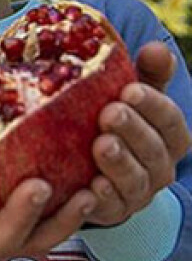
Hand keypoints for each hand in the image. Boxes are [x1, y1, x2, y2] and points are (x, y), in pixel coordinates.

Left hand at [86, 42, 191, 226]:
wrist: (97, 173)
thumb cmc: (116, 123)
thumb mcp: (133, 99)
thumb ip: (147, 74)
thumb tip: (155, 47)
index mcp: (169, 136)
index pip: (169, 119)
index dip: (152, 105)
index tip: (129, 90)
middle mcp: (161, 166)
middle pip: (153, 149)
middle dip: (133, 130)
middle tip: (110, 112)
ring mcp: (138, 192)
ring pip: (135, 179)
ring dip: (119, 162)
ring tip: (101, 144)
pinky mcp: (113, 212)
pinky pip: (112, 208)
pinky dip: (103, 198)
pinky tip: (90, 185)